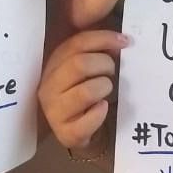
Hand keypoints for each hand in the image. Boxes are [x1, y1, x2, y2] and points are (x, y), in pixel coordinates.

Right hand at [38, 29, 127, 150]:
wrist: (78, 130)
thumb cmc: (85, 92)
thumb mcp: (87, 67)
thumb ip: (98, 50)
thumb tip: (119, 41)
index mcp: (53, 64)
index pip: (76, 43)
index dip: (103, 38)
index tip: (125, 41)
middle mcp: (48, 86)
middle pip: (79, 65)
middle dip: (105, 65)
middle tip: (112, 72)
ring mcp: (53, 111)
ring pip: (86, 92)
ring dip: (104, 87)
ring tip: (106, 90)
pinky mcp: (65, 133)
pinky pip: (89, 120)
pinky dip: (101, 113)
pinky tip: (102, 108)